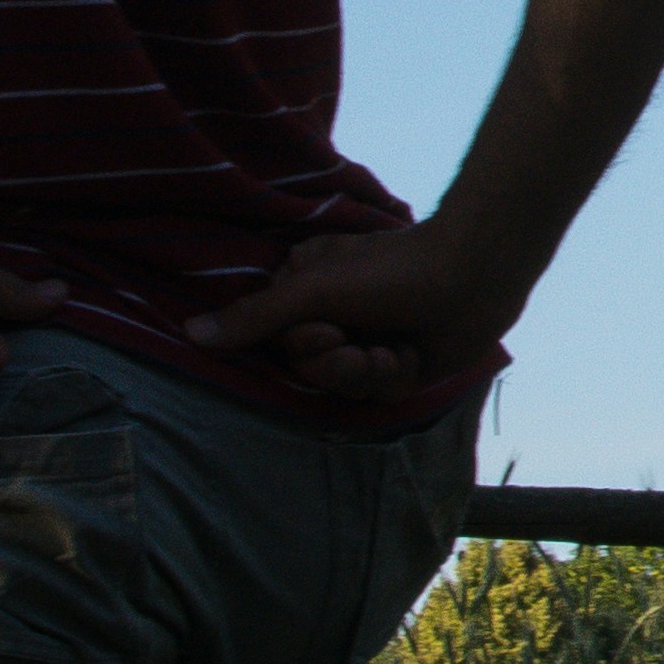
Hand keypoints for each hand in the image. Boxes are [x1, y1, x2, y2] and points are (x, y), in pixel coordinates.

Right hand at [187, 217, 514, 404]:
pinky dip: (392, 377)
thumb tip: (191, 333)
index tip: (325, 327)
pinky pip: (373, 393)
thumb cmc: (392, 270)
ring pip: (338, 385)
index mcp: (302, 287)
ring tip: (391, 348)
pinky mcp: (393, 367)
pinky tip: (412, 354)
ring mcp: (360, 341)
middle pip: (304, 367)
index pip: (272, 340)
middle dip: (333, 362)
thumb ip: (256, 316)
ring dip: (364, 371)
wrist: (472, 277)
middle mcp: (327, 315)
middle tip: (359, 340)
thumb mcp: (315, 288)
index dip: (299, 344)